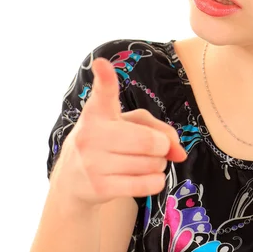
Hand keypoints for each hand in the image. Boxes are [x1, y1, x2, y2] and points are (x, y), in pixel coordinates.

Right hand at [51, 57, 186, 207]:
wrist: (73, 181)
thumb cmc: (108, 143)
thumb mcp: (128, 125)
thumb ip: (159, 129)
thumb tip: (179, 153)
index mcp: (97, 112)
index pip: (104, 93)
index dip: (105, 77)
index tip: (101, 63)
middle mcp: (91, 134)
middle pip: (149, 140)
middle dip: (162, 146)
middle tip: (156, 148)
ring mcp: (92, 162)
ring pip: (151, 163)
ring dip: (158, 164)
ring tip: (145, 162)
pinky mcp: (99, 188)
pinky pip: (146, 184)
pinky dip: (156, 181)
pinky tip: (147, 177)